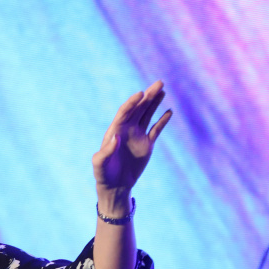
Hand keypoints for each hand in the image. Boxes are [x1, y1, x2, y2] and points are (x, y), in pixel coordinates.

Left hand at [92, 81, 172, 208]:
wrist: (115, 186)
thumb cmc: (103, 174)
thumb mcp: (99, 164)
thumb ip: (106, 151)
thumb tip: (116, 137)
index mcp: (115, 130)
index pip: (125, 111)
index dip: (132, 102)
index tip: (140, 93)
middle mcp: (127, 129)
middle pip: (139, 108)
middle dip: (148, 96)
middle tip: (159, 83)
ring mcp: (137, 135)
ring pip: (148, 115)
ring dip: (155, 102)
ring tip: (163, 89)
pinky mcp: (147, 144)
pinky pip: (156, 129)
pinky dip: (162, 120)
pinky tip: (169, 111)